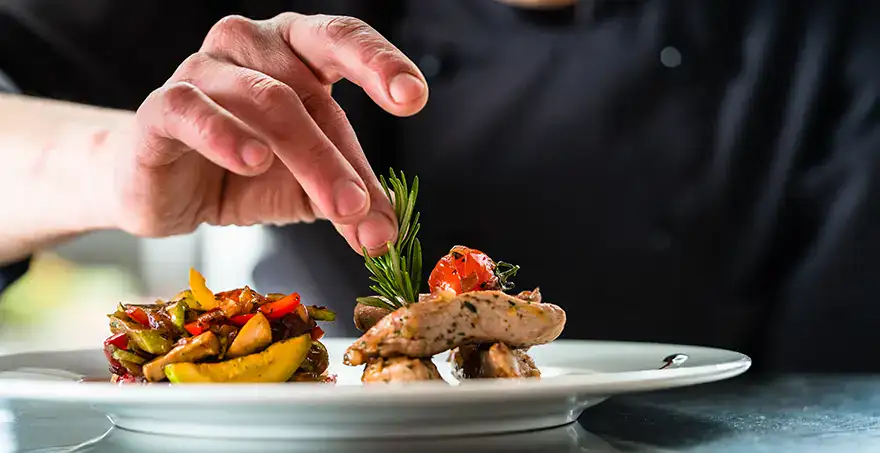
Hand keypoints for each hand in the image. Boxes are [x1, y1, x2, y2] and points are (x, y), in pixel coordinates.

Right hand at [113, 13, 427, 254]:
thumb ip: (351, 201)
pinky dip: (225, 134)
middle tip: (365, 205)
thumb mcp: (311, 186)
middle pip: (306, 88)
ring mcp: (202, 70)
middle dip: (342, 152)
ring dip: (308, 158)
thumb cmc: (247, 170)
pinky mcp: (162, 108)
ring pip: (264, 101)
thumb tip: (385, 237)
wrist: (168, 189)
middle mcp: (250, 46)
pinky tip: (253, 160)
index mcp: (295, 51)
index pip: (342, 39)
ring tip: (336, 206)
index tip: (414, 97)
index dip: (379, 61)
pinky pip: (192, 109)